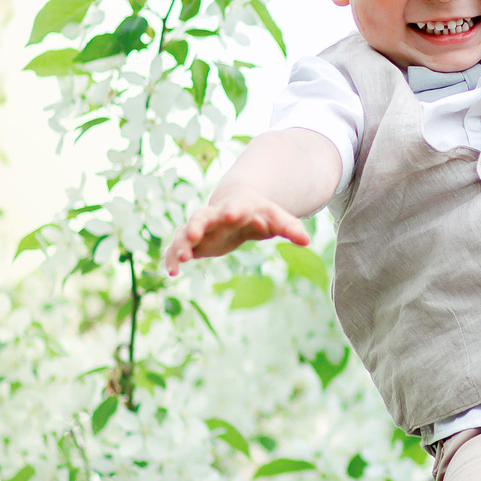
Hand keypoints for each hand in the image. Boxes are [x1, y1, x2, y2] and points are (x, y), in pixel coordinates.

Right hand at [163, 192, 311, 276]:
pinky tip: (172, 273)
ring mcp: (201, 227)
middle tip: (194, 234)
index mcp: (237, 207)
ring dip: (182, 243)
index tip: (232, 214)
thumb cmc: (259, 214)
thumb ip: (290, 227)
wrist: (236, 209)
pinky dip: (172, 258)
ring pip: (186, 232)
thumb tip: (307, 241)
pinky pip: (177, 248)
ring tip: (183, 258)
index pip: (236, 207)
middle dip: (198, 224)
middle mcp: (215, 215)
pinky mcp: (192, 241)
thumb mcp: (276, 219)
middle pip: (202, 216)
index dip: (234, 211)